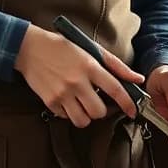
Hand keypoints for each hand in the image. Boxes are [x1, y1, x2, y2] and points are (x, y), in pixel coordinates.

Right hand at [14, 23, 143, 127]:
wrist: (30, 48)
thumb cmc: (62, 47)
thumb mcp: (91, 49)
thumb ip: (116, 65)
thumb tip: (138, 79)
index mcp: (90, 66)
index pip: (115, 89)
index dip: (127, 103)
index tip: (132, 112)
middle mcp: (76, 82)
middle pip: (98, 111)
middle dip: (102, 110)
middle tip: (97, 102)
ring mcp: (62, 93)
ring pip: (83, 120)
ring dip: (86, 116)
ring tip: (83, 104)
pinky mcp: (49, 101)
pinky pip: (66, 118)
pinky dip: (70, 113)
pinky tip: (68, 101)